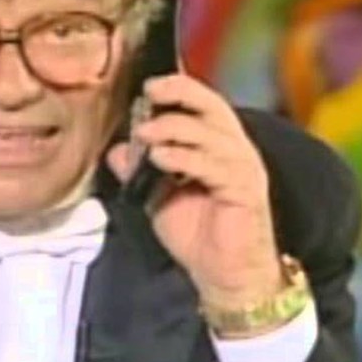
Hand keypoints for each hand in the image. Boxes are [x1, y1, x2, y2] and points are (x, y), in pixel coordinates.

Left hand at [107, 74, 283, 315]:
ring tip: (144, 133)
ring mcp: (243, 169)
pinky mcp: (245, 191)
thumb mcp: (156, 197)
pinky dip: (186, 158)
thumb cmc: (197, 234)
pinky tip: (160, 158)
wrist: (225, 277)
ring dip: (174, 128)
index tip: (147, 84)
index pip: (202, 104)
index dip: (179, 88)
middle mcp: (235, 150)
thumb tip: (115, 149)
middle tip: (149, 92)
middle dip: (181, 93)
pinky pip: (214, 166)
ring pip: (211, 134)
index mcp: (217, 145)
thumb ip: (139, 171)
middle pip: (213, 107)